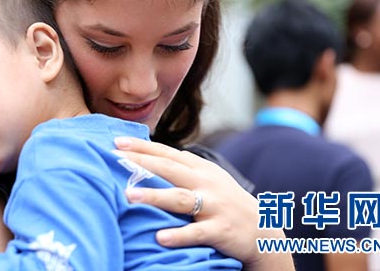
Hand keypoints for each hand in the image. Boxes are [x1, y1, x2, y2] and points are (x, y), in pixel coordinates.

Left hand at [114, 137, 293, 270]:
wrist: (263, 230)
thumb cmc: (226, 202)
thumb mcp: (209, 178)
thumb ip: (185, 167)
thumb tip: (154, 155)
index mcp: (201, 169)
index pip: (167, 154)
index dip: (143, 147)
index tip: (117, 142)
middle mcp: (206, 183)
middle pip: (170, 170)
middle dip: (142, 163)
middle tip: (116, 159)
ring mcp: (214, 206)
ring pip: (181, 199)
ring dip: (154, 196)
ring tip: (129, 195)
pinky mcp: (220, 230)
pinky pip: (197, 233)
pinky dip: (179, 235)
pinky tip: (159, 237)